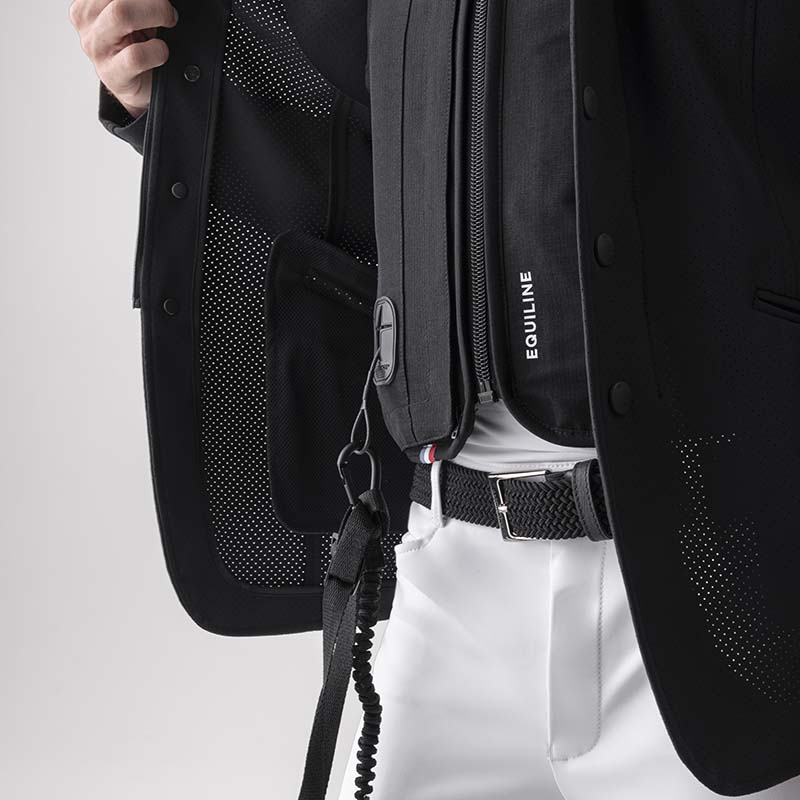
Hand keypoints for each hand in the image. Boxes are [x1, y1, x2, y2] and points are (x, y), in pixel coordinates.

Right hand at [70, 0, 178, 118]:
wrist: (139, 86)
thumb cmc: (138, 46)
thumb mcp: (136, 15)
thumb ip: (140, 4)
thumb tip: (163, 0)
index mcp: (89, 1)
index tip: (164, 1)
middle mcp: (86, 20)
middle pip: (119, 1)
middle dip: (154, 3)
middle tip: (170, 13)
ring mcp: (96, 48)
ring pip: (121, 16)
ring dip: (155, 17)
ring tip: (167, 26)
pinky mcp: (111, 73)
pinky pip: (135, 55)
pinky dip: (157, 50)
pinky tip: (161, 51)